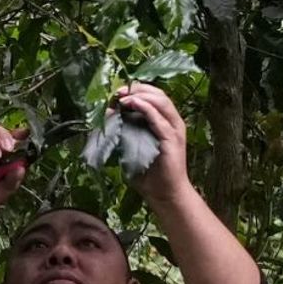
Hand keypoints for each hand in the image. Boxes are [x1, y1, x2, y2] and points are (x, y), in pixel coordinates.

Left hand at [114, 83, 193, 206]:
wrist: (165, 194)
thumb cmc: (149, 174)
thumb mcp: (131, 148)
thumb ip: (122, 131)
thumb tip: (108, 115)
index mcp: (164, 122)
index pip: (152, 96)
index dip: (135, 90)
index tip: (116, 92)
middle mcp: (172, 122)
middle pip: (157, 94)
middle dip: (136, 89)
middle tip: (117, 91)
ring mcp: (174, 129)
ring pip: (160, 101)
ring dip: (139, 95)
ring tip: (122, 96)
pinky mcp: (171, 138)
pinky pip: (159, 118)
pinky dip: (145, 108)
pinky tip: (132, 104)